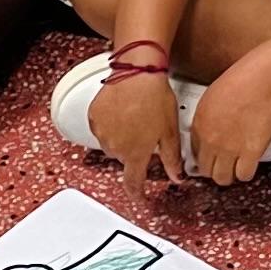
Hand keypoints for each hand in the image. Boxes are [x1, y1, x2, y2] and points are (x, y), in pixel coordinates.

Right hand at [88, 69, 185, 191]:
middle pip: (125, 159)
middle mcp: (116, 147)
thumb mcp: (170, 131)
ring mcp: (102, 133)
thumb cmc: (155, 98)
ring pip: (113, 144)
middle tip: (146, 131)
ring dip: (122, 138)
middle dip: (134, 151)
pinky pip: (102, 129)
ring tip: (135, 118)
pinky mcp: (94, 118)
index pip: (133, 183)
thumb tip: (177, 177)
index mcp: (135, 154)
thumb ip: (172, 159)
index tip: (138, 197)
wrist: (137, 72)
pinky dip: (111, 124)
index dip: (136, 194)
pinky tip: (123, 111)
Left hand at [189, 52, 270, 184]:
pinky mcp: (249, 153)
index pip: (194, 154)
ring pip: (223, 178)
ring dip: (230, 175)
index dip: (204, 158)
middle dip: (214, 170)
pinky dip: (246, 172)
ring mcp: (229, 149)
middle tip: (225, 165)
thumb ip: (207, 117)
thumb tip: (211, 128)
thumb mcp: (212, 96)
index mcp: (199, 124)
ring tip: (237, 167)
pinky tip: (250, 164)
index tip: (211, 158)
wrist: (262, 81)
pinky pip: (243, 175)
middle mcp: (211, 140)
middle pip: (206, 170)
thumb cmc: (242, 81)